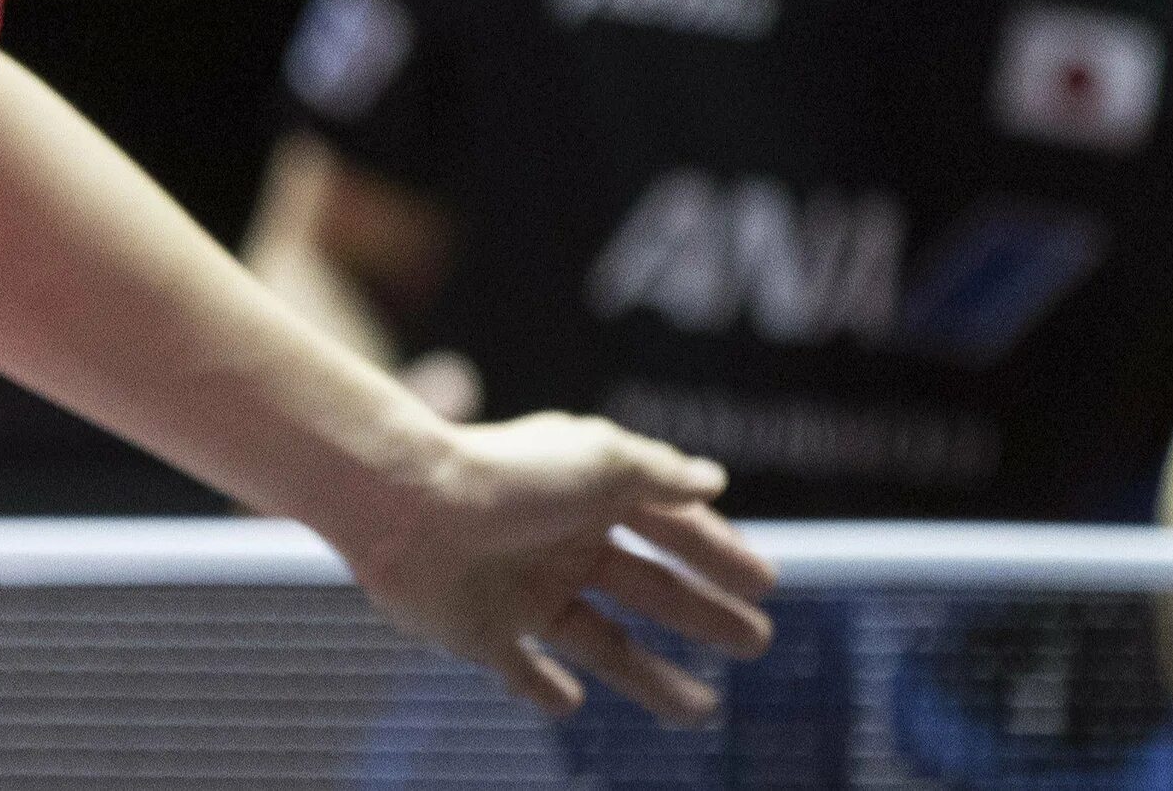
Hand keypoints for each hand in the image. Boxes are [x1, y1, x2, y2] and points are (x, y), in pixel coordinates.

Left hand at [338, 410, 777, 726]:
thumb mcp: (601, 462)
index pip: (670, 529)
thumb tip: (713, 481)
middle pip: (648, 589)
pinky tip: (572, 702)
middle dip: (703, 615)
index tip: (766, 585)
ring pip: (602, 642)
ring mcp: (522, 590)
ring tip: (702, 710)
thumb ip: (660, 475)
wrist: (405, 506)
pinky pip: (521, 671)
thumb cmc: (509, 475)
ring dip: (651, 676)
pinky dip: (544, 690)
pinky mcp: (482, 631)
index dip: (719, 555)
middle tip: (757, 642)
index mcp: (591, 497)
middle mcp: (561, 544)